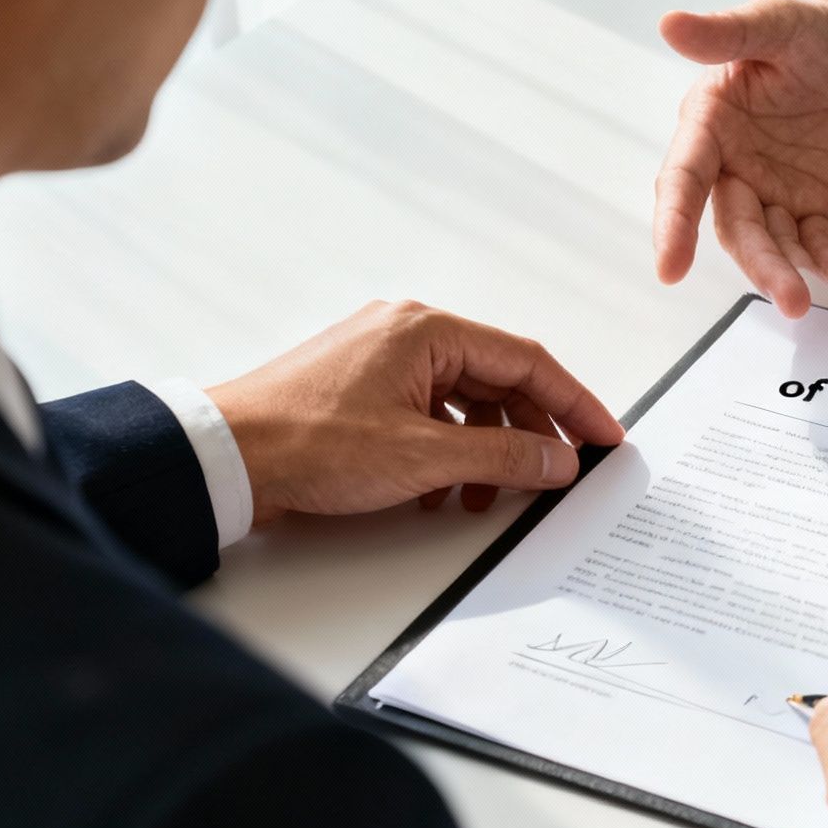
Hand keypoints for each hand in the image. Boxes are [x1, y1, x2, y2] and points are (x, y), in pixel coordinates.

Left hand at [206, 301, 623, 523]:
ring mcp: (380, 361)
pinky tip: (441, 493)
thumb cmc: (307, 442)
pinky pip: (427, 415)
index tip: (604, 437)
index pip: (528, 361)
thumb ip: (504, 459)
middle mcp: (407, 334)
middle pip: (498, 381)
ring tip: (486, 498)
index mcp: (427, 330)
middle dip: (528, 435)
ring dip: (485, 453)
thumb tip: (558, 459)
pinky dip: (446, 454)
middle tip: (557, 474)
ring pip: (463, 403)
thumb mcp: (423, 458)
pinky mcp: (359, 391)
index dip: (575, 403)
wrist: (222, 458)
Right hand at [654, 0, 827, 316]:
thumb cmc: (805, 34)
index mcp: (709, 125)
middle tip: (781, 295)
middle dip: (756, 263)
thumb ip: (726, 32)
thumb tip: (671, 24)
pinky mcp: (809, 206)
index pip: (683, 179)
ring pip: (770, 242)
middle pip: (733, 225)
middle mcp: (732, 167)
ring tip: (804, 299)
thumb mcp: (772, 23)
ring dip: (786, 272)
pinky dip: (826, 262)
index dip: (674, 222)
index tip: (669, 266)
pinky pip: (814, 241)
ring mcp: (771, 191)